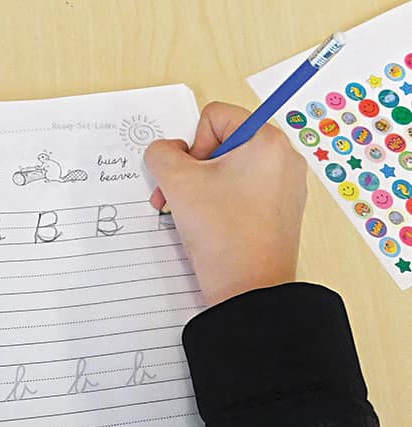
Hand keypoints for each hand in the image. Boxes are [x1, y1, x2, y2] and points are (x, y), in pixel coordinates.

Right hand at [144, 102, 307, 305]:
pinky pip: (244, 192)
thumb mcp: (177, 183)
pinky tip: (214, 225)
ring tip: (195, 215)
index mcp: (267, 141)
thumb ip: (161, 154)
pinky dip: (222, 203)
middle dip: (194, 169)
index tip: (191, 175)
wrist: (248, 289)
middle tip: (180, 197)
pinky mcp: (281, 211)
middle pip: (223, 143)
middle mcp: (283, 158)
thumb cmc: (223, 235)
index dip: (191, 144)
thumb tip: (166, 151)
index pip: (214, 116)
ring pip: (231, 169)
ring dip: (204, 187)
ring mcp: (286, 186)